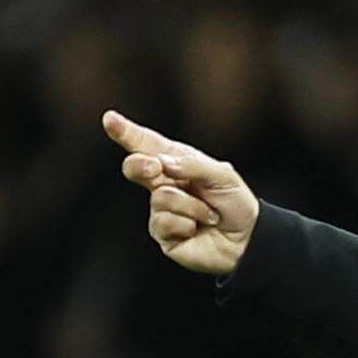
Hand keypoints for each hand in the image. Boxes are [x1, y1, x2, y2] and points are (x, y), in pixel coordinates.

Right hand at [103, 110, 259, 274]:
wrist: (246, 238)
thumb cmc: (236, 203)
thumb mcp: (223, 176)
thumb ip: (193, 166)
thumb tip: (162, 163)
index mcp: (178, 163)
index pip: (148, 145)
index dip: (127, 132)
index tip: (110, 119)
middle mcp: (165, 183)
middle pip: (135, 167)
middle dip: (141, 165)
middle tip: (155, 168)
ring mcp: (161, 208)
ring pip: (161, 198)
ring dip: (191, 206)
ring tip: (208, 214)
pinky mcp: (162, 232)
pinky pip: (164, 221)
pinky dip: (187, 223)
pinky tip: (197, 228)